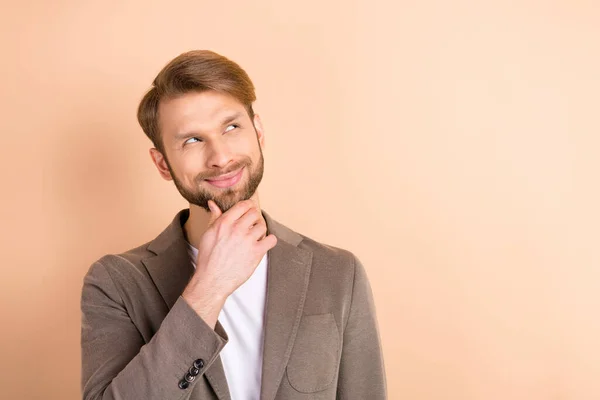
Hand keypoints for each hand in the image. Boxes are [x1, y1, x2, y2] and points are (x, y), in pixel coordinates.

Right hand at [182, 199, 276, 326]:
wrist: (212, 280)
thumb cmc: (208, 258)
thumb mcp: (208, 234)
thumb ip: (214, 217)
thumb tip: (213, 203)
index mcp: (224, 223)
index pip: (244, 205)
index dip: (249, 206)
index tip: (249, 211)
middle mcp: (237, 229)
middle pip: (255, 213)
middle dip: (254, 218)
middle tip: (252, 225)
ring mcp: (248, 240)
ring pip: (263, 226)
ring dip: (260, 230)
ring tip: (255, 237)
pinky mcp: (256, 253)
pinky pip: (271, 240)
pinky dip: (269, 241)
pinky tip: (263, 244)